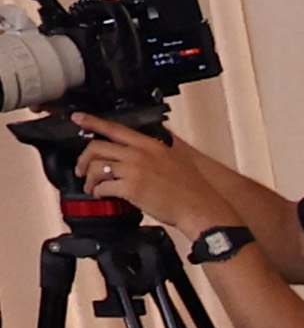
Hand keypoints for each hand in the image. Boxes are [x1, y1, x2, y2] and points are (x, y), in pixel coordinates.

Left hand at [64, 112, 237, 229]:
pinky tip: (102, 195)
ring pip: (96, 167)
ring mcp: (135, 171)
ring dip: (89, 178)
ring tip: (91, 186)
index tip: (78, 119)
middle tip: (82, 168)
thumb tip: (142, 151)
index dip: (92, 122)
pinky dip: (98, 192)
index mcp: (151, 145)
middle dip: (83, 159)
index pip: (115, 128)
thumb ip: (157, 151)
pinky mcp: (131, 188)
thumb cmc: (193, 189)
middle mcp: (140, 154)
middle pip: (98, 147)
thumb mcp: (178, 159)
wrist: (201, 208)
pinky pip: (103, 187)